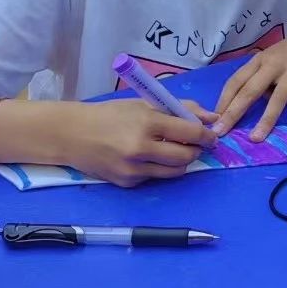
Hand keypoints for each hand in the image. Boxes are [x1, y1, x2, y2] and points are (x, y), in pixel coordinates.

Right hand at [62, 98, 217, 187]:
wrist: (73, 135)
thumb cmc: (111, 114)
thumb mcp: (145, 104)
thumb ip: (181, 109)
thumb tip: (212, 117)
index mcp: (148, 122)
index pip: (190, 133)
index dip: (207, 136)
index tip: (213, 136)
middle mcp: (141, 148)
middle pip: (186, 156)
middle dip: (196, 151)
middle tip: (196, 144)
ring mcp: (133, 169)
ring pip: (174, 172)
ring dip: (182, 162)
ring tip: (175, 150)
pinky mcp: (127, 183)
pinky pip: (155, 177)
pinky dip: (160, 168)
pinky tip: (149, 157)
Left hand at [212, 23, 286, 140]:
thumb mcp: (273, 57)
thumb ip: (261, 76)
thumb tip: (250, 100)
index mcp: (261, 60)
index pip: (236, 81)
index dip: (224, 100)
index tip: (213, 118)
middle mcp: (275, 65)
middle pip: (250, 91)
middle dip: (234, 113)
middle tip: (220, 132)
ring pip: (278, 98)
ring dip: (266, 120)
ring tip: (256, 138)